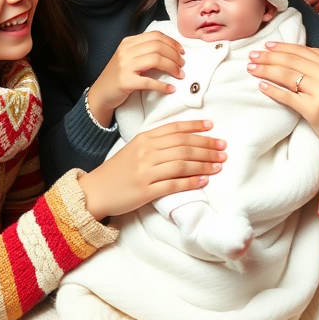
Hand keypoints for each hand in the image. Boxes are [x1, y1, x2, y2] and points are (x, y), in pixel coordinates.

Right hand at [79, 119, 226, 219]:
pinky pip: (174, 184)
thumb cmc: (117, 170)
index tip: (212, 128)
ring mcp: (146, 171)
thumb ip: (156, 143)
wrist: (95, 191)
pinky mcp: (146, 191)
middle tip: (223, 149)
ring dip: (204, 164)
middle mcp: (146, 152)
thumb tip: (184, 140)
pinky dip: (191, 182)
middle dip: (206, 147)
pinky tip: (204, 180)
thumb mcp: (134, 149)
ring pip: (182, 164)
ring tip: (219, 164)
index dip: (195, 127)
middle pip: (183, 146)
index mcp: (144, 139)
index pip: (175, 130)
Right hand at [87, 32, 185, 126]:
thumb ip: (144, 50)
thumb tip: (171, 50)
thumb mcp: (128, 57)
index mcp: (128, 42)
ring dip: (172, 67)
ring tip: (180, 75)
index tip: (181, 51)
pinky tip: (170, 89)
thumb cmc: (118, 76)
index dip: (172, 42)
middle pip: (158, 46)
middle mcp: (126, 51)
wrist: (101, 93)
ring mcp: (125, 66)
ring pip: (156, 60)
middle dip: (175, 55)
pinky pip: (149, 82)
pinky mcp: (125, 82)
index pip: (155, 36)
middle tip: (182, 65)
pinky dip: (163, 86)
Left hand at [247, 43, 318, 151]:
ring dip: (266, 70)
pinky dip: (272, 90)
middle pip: (291, 61)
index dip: (282, 47)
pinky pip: (287, 96)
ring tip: (252, 68)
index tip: (267, 46)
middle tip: (252, 56)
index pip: (302, 51)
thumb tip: (292, 58)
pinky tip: (261, 86)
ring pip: (287, 75)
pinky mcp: (313, 109)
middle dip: (269, 57)